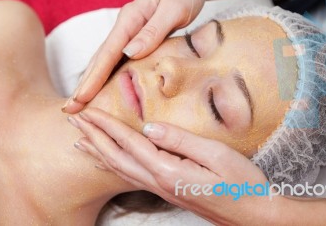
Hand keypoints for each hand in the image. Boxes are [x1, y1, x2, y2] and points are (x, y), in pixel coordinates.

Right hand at [62, 0, 206, 113]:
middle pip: (99, 58)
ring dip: (90, 82)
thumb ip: (153, 31)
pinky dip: (105, 76)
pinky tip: (100, 89)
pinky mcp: (134, 39)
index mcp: (131, 19)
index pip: (108, 52)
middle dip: (84, 84)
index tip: (82, 97)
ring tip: (78, 104)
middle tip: (69, 108)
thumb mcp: (173, 10)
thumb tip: (129, 53)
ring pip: (104, 60)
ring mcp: (127, 32)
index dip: (94, 77)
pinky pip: (116, 60)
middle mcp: (125, 26)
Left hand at [69, 108, 281, 224]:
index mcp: (168, 170)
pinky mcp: (168, 189)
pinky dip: (114, 165)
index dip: (106, 125)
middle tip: (73, 119)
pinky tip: (109, 162)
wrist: (252, 214)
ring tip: (80, 140)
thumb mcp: (216, 155)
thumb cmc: (241, 183)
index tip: (86, 110)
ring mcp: (162, 188)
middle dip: (93, 136)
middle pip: (117, 156)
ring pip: (120, 168)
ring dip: (99, 151)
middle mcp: (159, 181)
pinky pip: (131, 176)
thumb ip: (181, 140)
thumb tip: (150, 126)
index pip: (129, 142)